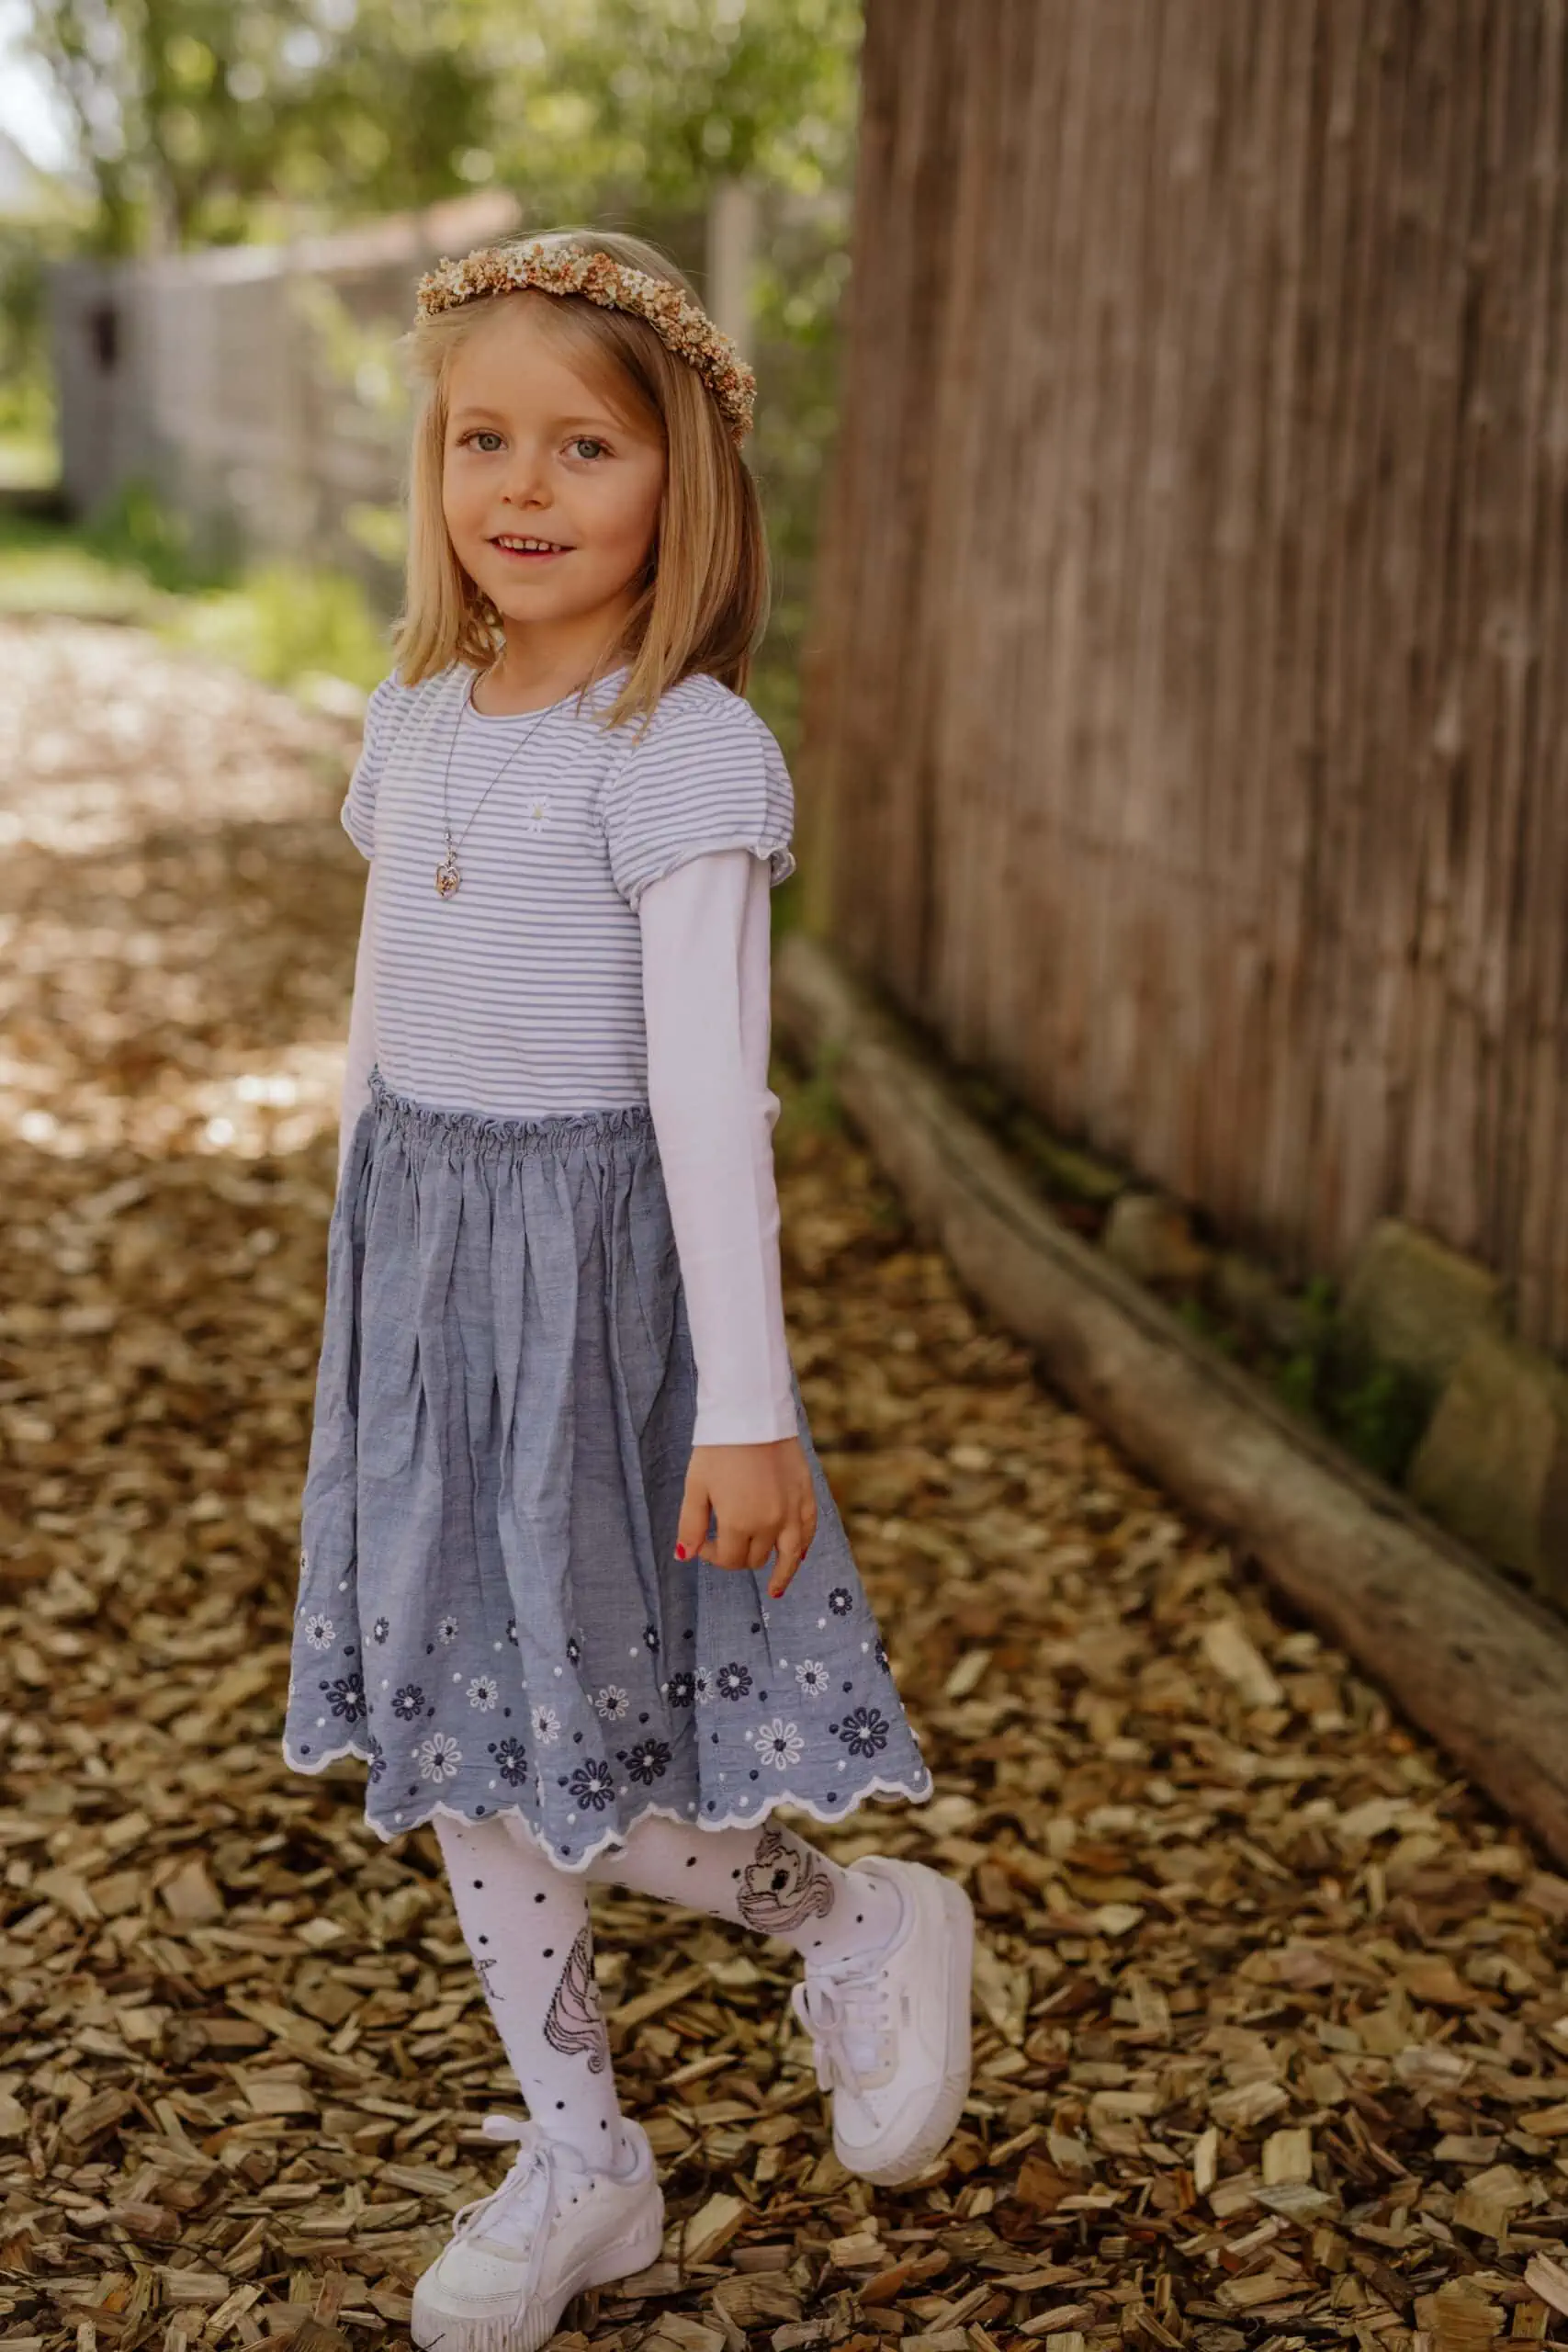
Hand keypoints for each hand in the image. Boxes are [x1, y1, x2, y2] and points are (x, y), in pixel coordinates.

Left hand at [676, 1439, 817, 1600]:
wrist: (751, 1413)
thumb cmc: (718, 1449)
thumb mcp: (695, 1487)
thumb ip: (690, 1525)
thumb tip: (684, 1555)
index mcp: (739, 1523)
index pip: (729, 1559)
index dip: (713, 1556)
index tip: (703, 1541)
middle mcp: (770, 1523)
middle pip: (756, 1558)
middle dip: (738, 1556)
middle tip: (724, 1542)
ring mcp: (792, 1511)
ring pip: (790, 1556)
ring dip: (781, 1573)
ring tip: (776, 1588)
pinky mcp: (806, 1495)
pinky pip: (808, 1531)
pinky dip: (802, 1547)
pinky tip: (798, 1556)